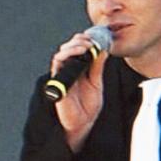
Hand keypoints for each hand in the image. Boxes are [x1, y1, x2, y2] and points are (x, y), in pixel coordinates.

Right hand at [49, 31, 107, 150]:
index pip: (78, 48)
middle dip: (80, 40)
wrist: (83, 123)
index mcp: (78, 69)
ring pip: (62, 52)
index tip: (97, 37)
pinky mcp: (57, 80)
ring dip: (74, 45)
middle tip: (92, 40)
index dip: (85, 40)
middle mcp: (68, 69)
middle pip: (69, 47)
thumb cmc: (88, 105)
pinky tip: (80, 52)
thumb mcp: (97, 82)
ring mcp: (62, 74)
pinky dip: (67, 55)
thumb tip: (103, 50)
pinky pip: (58, 63)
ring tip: (88, 45)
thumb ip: (97, 67)